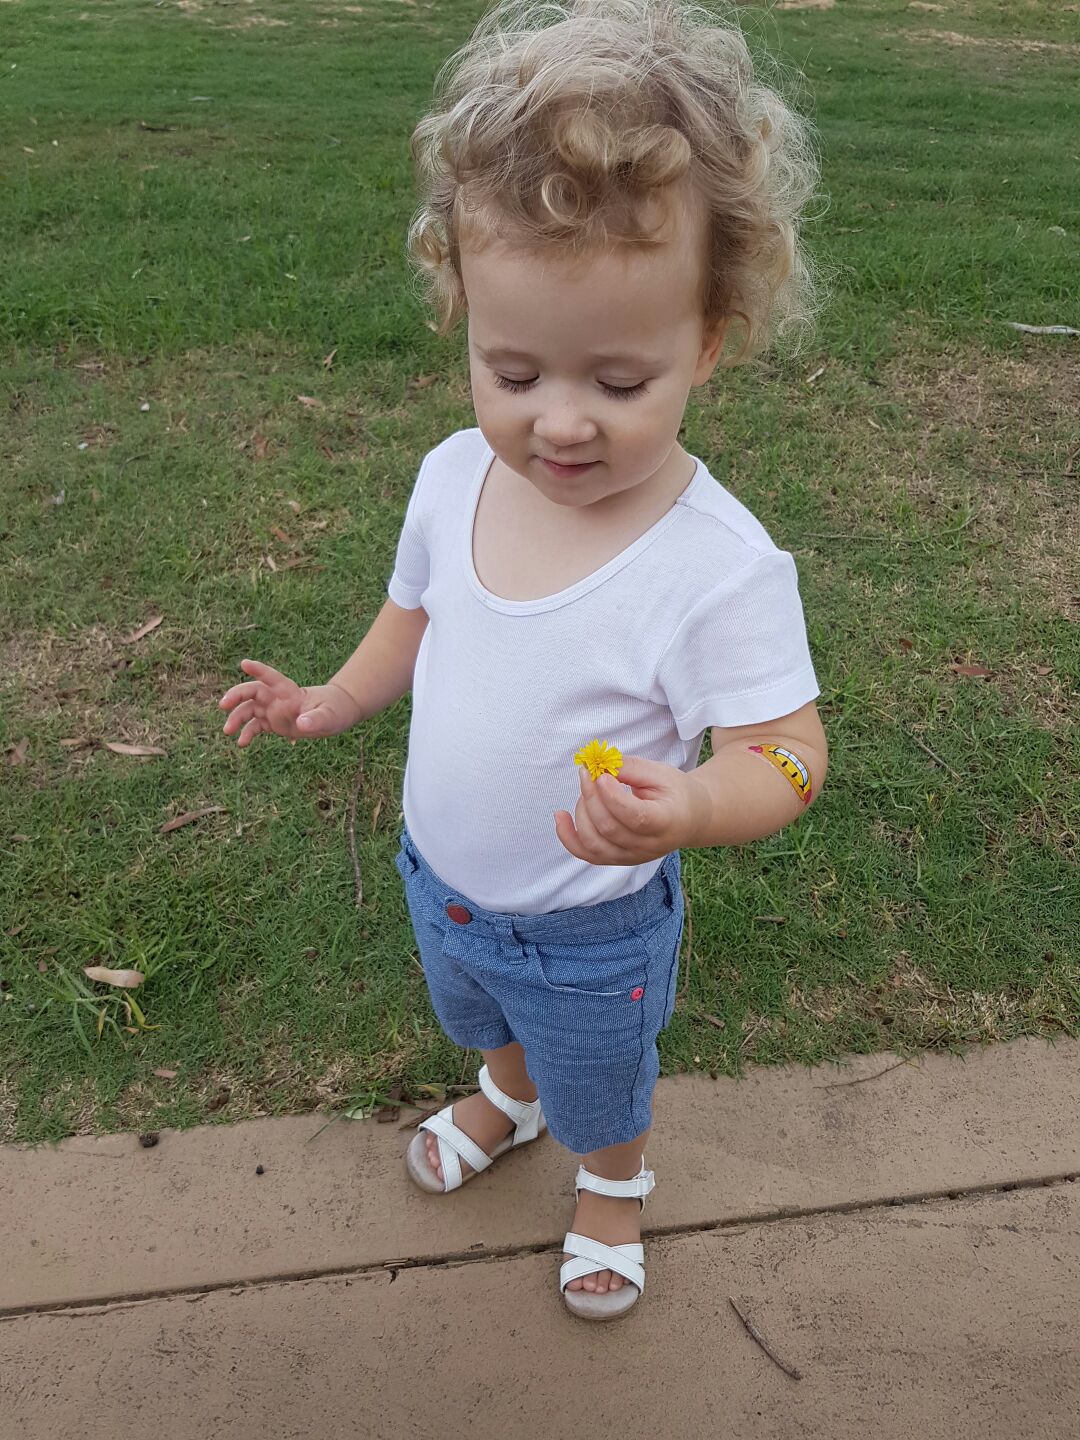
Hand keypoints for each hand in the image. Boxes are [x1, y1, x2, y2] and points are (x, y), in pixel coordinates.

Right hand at [218, 659, 359, 746]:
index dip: (259, 670)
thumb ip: (316, 719)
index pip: (272, 677)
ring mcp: (273, 710)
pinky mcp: (272, 723)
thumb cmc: (334, 710)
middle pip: (252, 692)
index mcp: (290, 691)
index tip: (244, 664)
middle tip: (223, 704)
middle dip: (236, 696)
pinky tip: (241, 744)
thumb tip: (301, 724)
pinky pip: (255, 727)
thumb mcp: (329, 716)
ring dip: (236, 718)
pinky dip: (247, 734)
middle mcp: (277, 698)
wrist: (335, 715)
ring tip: (227, 731)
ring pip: (249, 710)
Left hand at [554, 755, 711, 865]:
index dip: (612, 796)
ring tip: (586, 787)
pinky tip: (560, 816)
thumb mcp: (660, 773)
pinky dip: (568, 837)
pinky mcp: (617, 859)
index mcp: (666, 822)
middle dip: (591, 796)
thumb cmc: (675, 792)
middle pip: (609, 828)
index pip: (634, 817)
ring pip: (594, 844)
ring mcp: (631, 857)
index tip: (601, 773)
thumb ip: (630, 768)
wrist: (689, 819)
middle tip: (587, 771)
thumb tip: (598, 765)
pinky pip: (586, 855)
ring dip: (581, 812)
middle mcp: (648, 846)